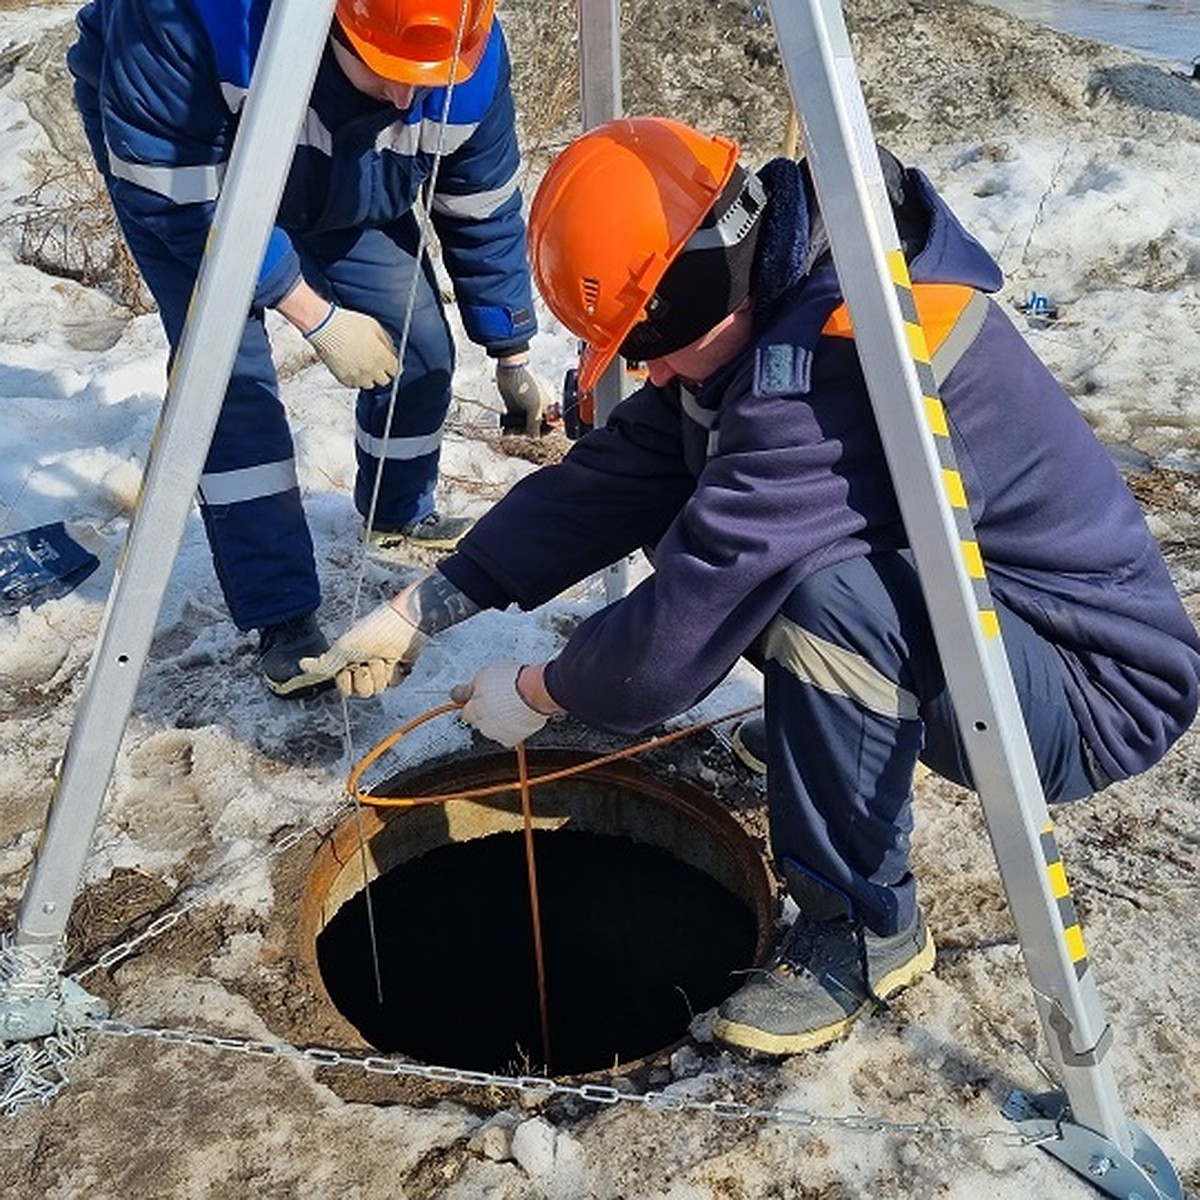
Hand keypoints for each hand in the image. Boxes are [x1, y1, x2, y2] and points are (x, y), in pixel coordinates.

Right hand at [299, 600, 425, 697]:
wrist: (405, 624)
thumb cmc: (374, 630)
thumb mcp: (345, 646)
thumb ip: (325, 662)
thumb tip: (302, 665)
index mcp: (347, 661)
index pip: (343, 687)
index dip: (346, 680)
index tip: (350, 666)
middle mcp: (363, 667)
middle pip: (361, 692)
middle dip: (365, 677)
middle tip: (369, 660)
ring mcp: (380, 670)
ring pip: (377, 690)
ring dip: (380, 673)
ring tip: (384, 657)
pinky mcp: (397, 671)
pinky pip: (393, 684)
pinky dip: (394, 673)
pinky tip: (396, 660)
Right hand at [305, 304, 397, 388]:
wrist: (325, 327)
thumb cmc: (347, 324)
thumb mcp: (375, 326)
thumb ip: (386, 342)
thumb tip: (391, 351)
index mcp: (382, 357)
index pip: (395, 370)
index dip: (392, 366)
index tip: (389, 363)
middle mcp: (371, 370)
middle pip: (384, 381)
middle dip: (382, 373)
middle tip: (375, 364)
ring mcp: (358, 376)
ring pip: (369, 385)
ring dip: (368, 377)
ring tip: (361, 365)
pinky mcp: (344, 379)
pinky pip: (354, 385)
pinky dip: (354, 379)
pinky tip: (351, 367)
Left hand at [450, 661, 548, 747]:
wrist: (536, 691)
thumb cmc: (513, 681)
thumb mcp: (483, 675)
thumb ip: (469, 688)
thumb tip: (460, 692)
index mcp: (473, 710)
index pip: (464, 711)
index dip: (471, 702)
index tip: (476, 697)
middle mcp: (482, 725)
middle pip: (478, 721)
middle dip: (484, 712)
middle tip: (496, 699)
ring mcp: (497, 734)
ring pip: (492, 729)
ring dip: (498, 720)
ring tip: (511, 705)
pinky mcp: (512, 739)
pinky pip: (507, 735)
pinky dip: (511, 727)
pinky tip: (517, 715)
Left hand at [495, 361, 553, 435]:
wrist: (510, 371)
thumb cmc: (526, 383)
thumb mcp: (534, 407)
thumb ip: (535, 424)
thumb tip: (534, 438)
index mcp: (547, 408)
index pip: (549, 426)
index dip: (543, 433)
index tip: (535, 439)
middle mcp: (537, 409)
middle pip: (535, 428)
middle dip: (528, 433)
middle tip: (521, 435)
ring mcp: (525, 409)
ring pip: (523, 426)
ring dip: (517, 432)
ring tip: (512, 432)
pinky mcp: (513, 408)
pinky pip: (513, 422)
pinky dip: (509, 427)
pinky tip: (506, 430)